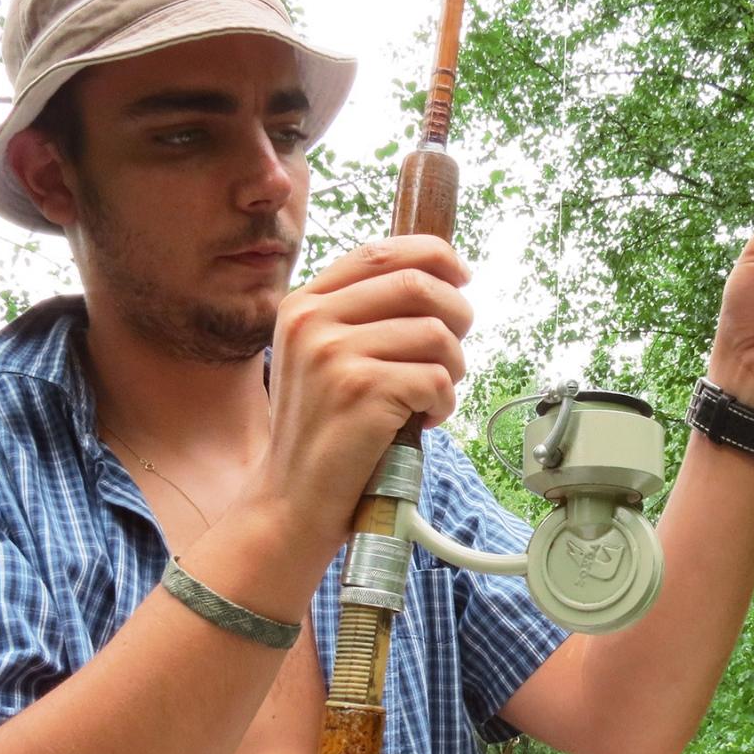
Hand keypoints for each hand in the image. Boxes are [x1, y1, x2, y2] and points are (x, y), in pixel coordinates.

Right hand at [257, 235, 472, 558]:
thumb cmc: (322, 433)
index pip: (380, 252)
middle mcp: (313, 321)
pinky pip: (437, 378)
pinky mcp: (362, 390)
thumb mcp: (322, 359)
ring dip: (454, 369)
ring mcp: (334, 354)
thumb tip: (439, 281)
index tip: (461, 275)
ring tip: (433, 396)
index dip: (433, 255)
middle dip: (457, 315)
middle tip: (453, 352)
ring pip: (437, 333)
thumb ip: (361, 317)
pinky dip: (444, 403)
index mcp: (304, 305)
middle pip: (418, 284)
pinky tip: (422, 421)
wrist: (291, 501)